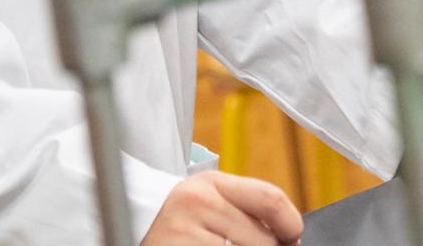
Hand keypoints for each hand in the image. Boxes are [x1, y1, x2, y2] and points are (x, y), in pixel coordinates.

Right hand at [143, 171, 302, 244]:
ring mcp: (182, 235)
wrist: (127, 224)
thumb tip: (287, 235)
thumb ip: (243, 208)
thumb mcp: (207, 201)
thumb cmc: (177, 222)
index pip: (269, 198)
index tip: (295, 236)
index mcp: (210, 184)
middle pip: (261, 239)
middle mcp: (197, 203)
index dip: (290, 222)